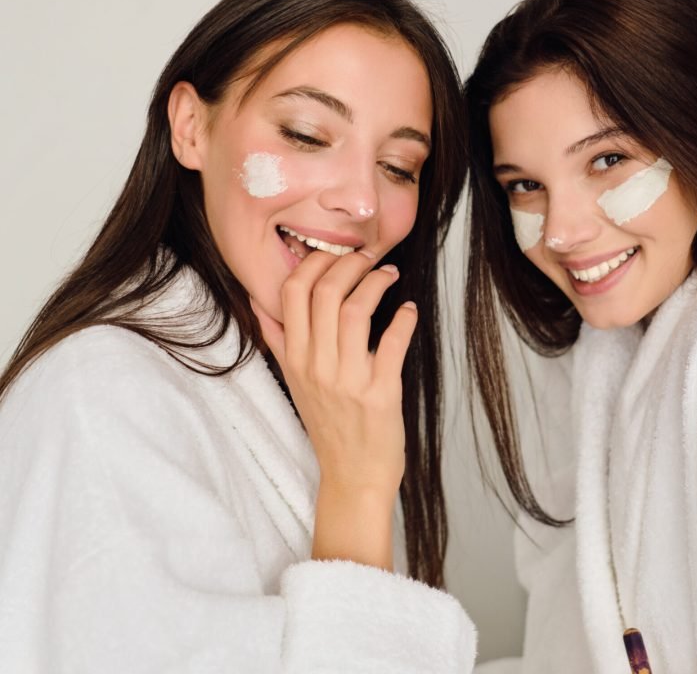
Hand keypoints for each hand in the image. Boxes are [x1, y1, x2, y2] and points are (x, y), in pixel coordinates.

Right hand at [253, 248, 417, 568]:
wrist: (352, 475)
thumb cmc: (328, 424)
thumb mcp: (295, 383)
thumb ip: (279, 342)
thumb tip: (260, 303)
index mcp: (294, 359)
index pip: (291, 293)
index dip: (313, 261)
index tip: (334, 250)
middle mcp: (316, 366)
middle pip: (325, 293)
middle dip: (349, 262)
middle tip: (368, 255)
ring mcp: (347, 379)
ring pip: (355, 311)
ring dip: (376, 283)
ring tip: (389, 274)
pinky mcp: (380, 392)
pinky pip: (392, 343)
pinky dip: (403, 320)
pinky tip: (408, 310)